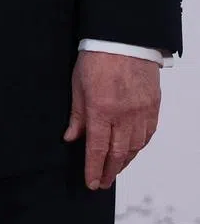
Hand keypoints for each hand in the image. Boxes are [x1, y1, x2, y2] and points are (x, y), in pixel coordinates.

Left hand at [64, 50, 160, 189]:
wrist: (123, 41)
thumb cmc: (97, 59)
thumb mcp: (77, 85)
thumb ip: (77, 115)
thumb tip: (71, 137)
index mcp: (101, 109)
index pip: (97, 148)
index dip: (93, 168)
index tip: (91, 182)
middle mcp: (123, 115)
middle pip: (118, 153)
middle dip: (109, 171)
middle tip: (102, 183)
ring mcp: (141, 113)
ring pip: (135, 147)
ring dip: (124, 162)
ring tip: (114, 170)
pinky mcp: (153, 108)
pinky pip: (147, 135)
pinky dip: (139, 147)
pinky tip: (132, 151)